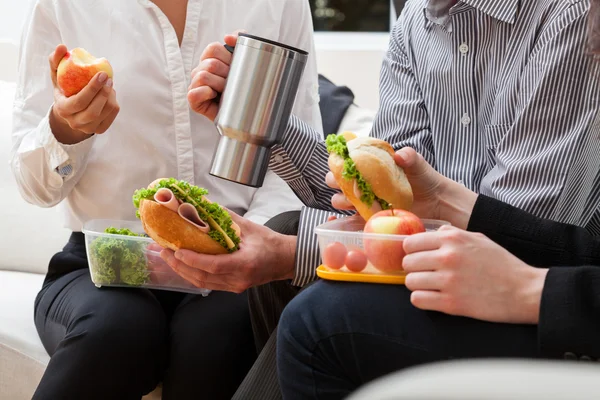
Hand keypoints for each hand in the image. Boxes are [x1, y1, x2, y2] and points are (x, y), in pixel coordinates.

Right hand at [49, 44, 119, 144]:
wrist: (70, 109)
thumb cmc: (63, 86)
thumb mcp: (57, 74)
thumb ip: (56, 60)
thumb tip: (62, 47)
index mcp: (63, 109)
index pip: (79, 102)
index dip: (92, 89)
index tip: (102, 74)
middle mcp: (75, 123)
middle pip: (93, 111)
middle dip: (103, 93)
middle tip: (109, 78)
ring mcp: (88, 128)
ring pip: (106, 112)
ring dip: (110, 96)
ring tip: (108, 85)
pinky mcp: (100, 129)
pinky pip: (113, 115)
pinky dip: (114, 102)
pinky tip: (109, 94)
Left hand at [160, 211, 296, 292]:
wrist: (285, 260)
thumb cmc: (270, 242)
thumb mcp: (249, 227)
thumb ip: (225, 218)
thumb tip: (204, 205)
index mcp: (245, 263)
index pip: (214, 265)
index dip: (194, 260)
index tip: (178, 250)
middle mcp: (239, 279)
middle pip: (203, 278)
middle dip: (180, 266)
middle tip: (164, 252)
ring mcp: (236, 286)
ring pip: (203, 283)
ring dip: (183, 271)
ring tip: (168, 258)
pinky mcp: (233, 288)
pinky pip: (208, 284)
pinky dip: (193, 275)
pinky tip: (182, 265)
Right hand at [188, 30, 244, 120]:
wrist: (246, 112)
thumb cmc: (243, 87)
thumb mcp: (245, 61)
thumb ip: (240, 41)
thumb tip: (228, 37)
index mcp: (210, 59)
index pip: (213, 48)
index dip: (227, 57)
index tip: (236, 67)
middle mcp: (200, 70)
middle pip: (210, 63)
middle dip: (226, 74)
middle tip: (233, 82)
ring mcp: (195, 85)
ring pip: (203, 76)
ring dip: (219, 84)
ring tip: (227, 91)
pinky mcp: (194, 101)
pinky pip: (193, 93)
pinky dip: (205, 93)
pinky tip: (214, 96)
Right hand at [328, 147, 443, 216]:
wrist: (435, 201)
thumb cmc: (424, 178)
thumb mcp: (417, 164)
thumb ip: (409, 156)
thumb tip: (399, 155)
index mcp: (368, 165)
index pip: (345, 161)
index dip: (338, 161)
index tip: (341, 162)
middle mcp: (362, 182)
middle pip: (337, 181)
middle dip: (335, 181)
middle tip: (343, 182)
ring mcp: (364, 200)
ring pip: (341, 200)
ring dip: (341, 200)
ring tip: (353, 200)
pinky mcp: (369, 216)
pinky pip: (352, 219)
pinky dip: (349, 219)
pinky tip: (354, 217)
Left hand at [402, 225, 547, 323]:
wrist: (525, 291)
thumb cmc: (502, 264)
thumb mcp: (478, 238)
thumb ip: (453, 234)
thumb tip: (433, 232)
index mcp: (452, 239)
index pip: (410, 243)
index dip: (411, 251)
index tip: (418, 257)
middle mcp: (447, 258)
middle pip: (407, 263)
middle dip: (413, 269)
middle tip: (425, 274)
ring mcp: (448, 281)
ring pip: (410, 282)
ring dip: (417, 285)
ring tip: (430, 287)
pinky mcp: (451, 304)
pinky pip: (417, 300)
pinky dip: (422, 300)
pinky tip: (433, 298)